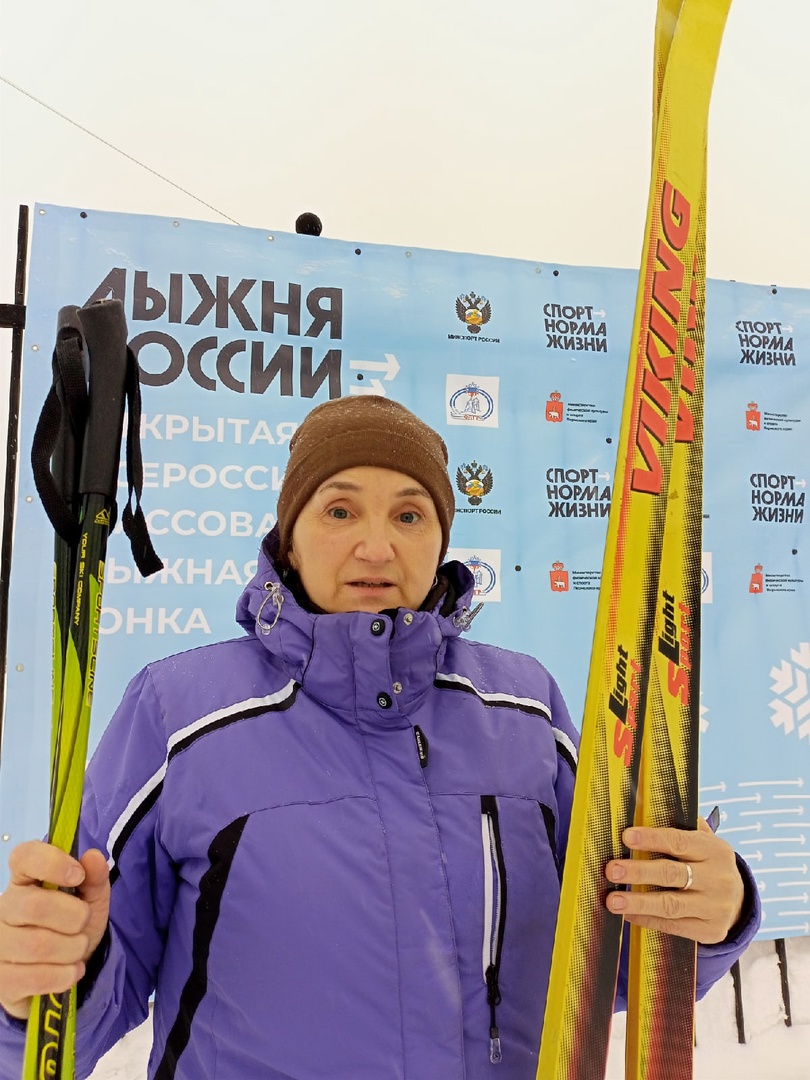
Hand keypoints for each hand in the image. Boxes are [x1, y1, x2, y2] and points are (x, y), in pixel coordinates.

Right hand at [0, 841, 109, 1019]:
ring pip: (38, 945)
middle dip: (74, 917)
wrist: (65, 970)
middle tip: (83, 923)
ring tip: (78, 949)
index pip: (24, 857)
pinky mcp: (1, 979)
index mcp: (25, 879)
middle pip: (35, 906)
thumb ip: (95, 878)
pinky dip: (64, 975)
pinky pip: (35, 978)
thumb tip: (93, 857)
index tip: (78, 875)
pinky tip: (71, 971)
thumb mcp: (92, 899)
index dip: (52, 862)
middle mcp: (5, 907)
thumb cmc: (74, 925)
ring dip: (72, 949)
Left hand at [604, 819, 744, 944]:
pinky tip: (628, 914)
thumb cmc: (707, 864)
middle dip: (639, 872)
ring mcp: (716, 907)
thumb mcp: (704, 843)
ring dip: (639, 902)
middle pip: (672, 874)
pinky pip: (674, 926)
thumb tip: (644, 810)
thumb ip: (680, 828)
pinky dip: (648, 920)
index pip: (679, 842)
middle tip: (612, 870)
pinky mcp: (710, 931)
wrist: (739, 902)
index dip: (651, 839)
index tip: (626, 837)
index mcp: (715, 851)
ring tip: (612, 900)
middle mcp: (718, 879)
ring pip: (671, 904)